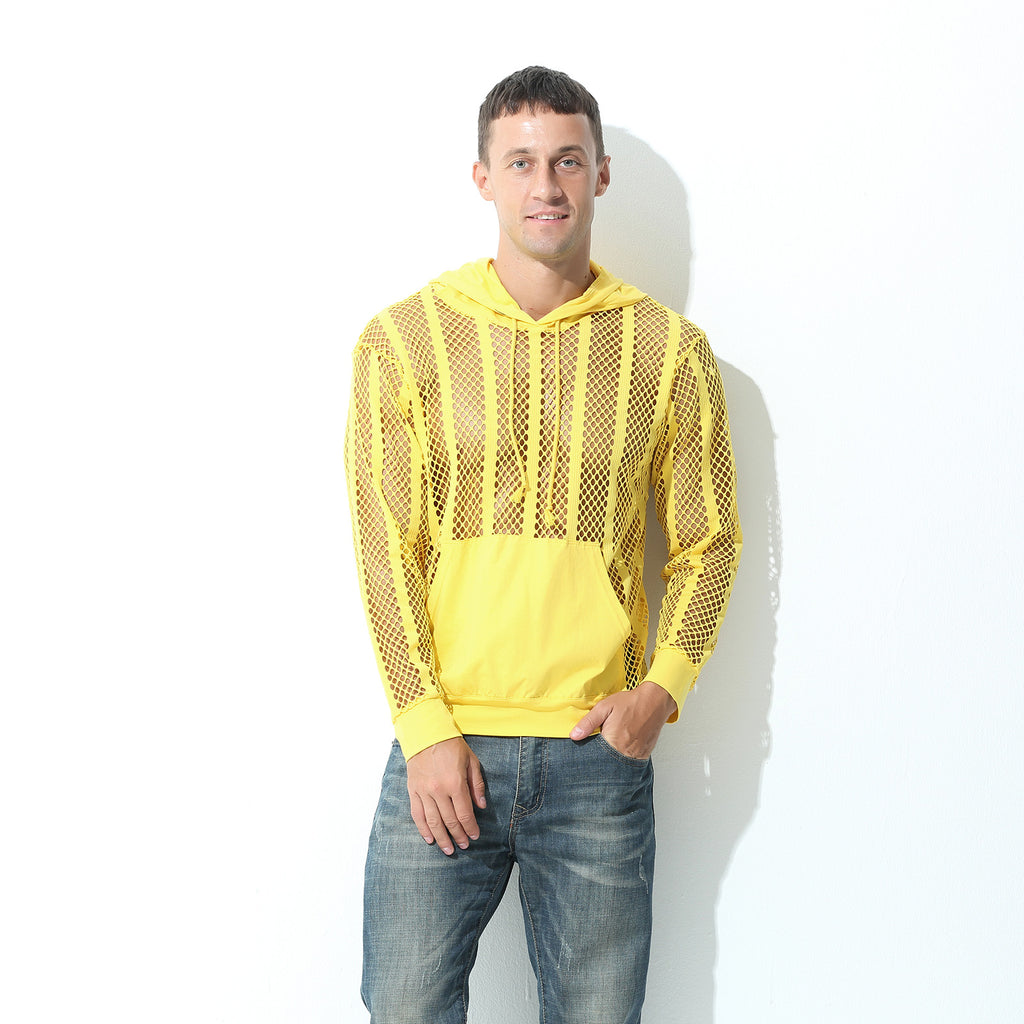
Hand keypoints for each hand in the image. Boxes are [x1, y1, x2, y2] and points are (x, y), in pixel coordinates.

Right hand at [406, 736, 486, 855]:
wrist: (426, 733)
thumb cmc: (451, 746)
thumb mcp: (471, 761)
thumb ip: (476, 784)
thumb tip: (481, 806)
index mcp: (455, 783)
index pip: (465, 814)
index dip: (471, 828)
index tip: (475, 836)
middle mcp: (439, 790)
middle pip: (450, 821)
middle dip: (458, 836)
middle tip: (464, 846)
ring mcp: (424, 792)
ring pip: (433, 822)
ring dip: (441, 838)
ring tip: (448, 849)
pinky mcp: (413, 790)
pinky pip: (417, 814)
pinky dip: (423, 829)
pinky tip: (429, 839)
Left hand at [570, 681, 676, 759]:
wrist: (655, 701)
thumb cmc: (630, 703)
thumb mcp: (604, 707)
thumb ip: (588, 722)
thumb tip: (574, 735)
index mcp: (613, 741)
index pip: (594, 758)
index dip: (589, 755)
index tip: (586, 750)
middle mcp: (625, 753)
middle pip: (606, 764)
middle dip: (600, 759)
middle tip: (600, 746)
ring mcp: (636, 756)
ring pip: (618, 766)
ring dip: (612, 760)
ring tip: (612, 746)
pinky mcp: (644, 756)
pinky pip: (630, 763)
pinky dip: (624, 758)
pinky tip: (622, 747)